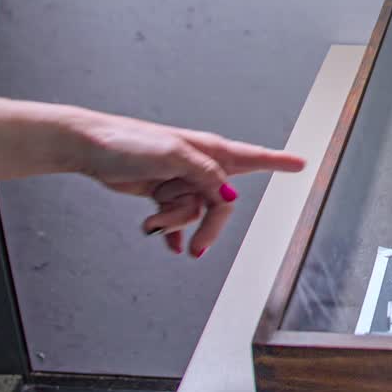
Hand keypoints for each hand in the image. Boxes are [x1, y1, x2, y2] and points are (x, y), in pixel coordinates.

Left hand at [72, 112, 305, 257]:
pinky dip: (169, 231)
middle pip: (221, 204)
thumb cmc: (129, 142)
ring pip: (194, 213)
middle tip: (197, 249)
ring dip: (173, 221)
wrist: (91, 148)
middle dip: (207, 226)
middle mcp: (200, 165)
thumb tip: (228, 197)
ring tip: (152, 218)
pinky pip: (176, 218)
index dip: (278, 162)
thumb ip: (205, 175)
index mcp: (210, 151)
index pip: (254, 157)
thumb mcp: (173, 156)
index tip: (301, 163)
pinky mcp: (163, 191)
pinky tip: (165, 241)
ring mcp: (182, 180)